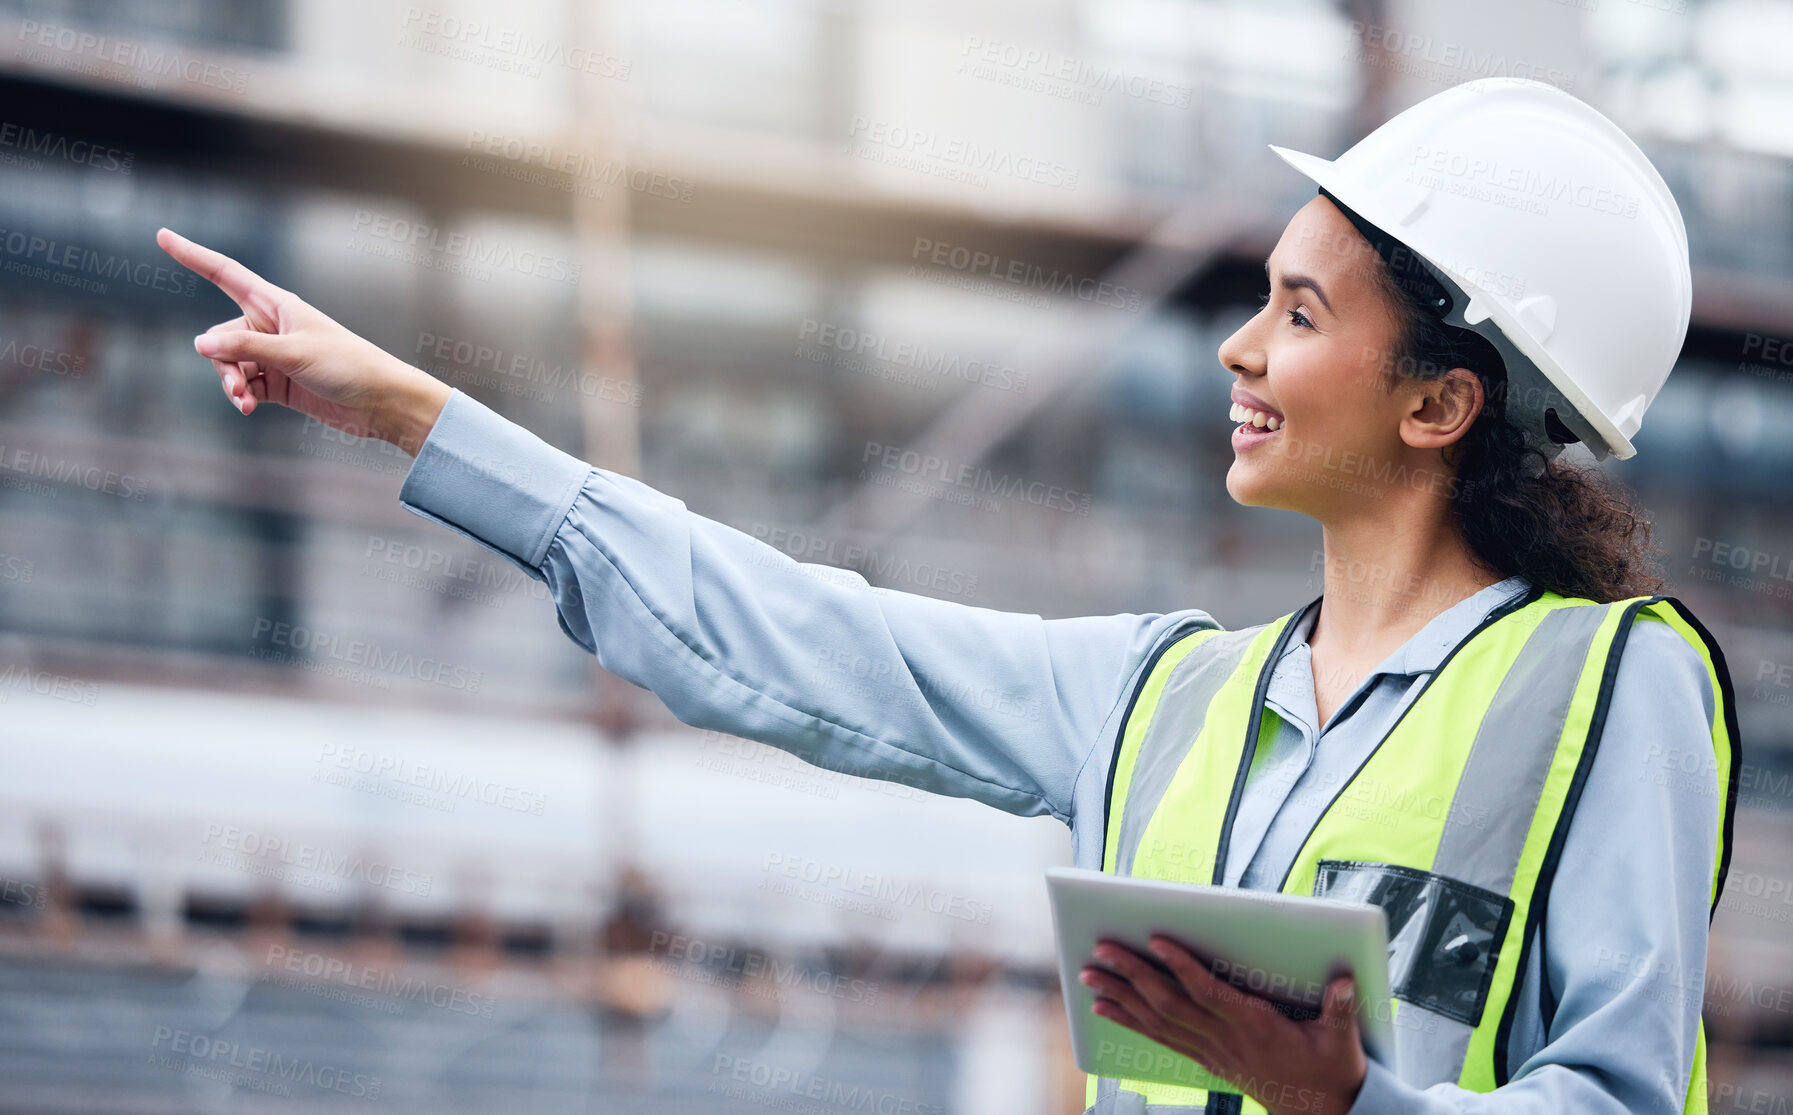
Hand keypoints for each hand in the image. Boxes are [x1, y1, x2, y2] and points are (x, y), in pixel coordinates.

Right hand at [155, 228, 450, 453]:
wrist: (381, 402)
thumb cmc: (348, 366)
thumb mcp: (293, 353)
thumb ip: (245, 348)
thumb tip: (200, 343)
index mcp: (277, 304)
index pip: (224, 274)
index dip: (192, 255)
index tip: (162, 235)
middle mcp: (271, 326)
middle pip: (222, 336)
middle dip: (221, 362)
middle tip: (236, 387)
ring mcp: (274, 356)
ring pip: (230, 365)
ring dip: (230, 384)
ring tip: (242, 402)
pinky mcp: (280, 384)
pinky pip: (245, 386)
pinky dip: (242, 397)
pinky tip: (247, 408)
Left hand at [1079, 936, 1366, 1114]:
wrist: (1319, 1110)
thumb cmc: (1329, 1068)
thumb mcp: (1342, 1039)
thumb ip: (1340, 1010)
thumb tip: (1344, 982)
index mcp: (1256, 1026)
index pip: (1209, 992)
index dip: (1182, 967)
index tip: (1157, 941)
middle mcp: (1225, 1039)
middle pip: (1170, 1003)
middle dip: (1132, 974)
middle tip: (1100, 950)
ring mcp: (1211, 1051)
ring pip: (1157, 1020)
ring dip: (1120, 996)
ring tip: (1088, 976)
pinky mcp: (1205, 1058)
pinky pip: (1159, 1038)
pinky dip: (1129, 1021)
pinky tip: (1105, 1008)